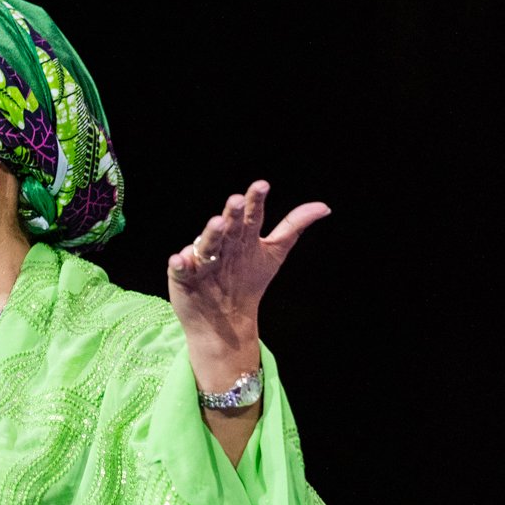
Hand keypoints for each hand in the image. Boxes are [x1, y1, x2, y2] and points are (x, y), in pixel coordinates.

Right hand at [165, 180, 328, 361]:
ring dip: (210, 234)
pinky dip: (180, 264)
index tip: (262, 186)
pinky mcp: (183, 276)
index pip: (250, 214)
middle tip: (237, 201)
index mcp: (242, 236)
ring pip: (207, 244)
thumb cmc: (248, 280)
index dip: (255, 201)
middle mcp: (222, 243)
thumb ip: (293, 226)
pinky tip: (181, 259)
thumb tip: (325, 207)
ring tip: (217, 224)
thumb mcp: (275, 252)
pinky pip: (180, 269)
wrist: (227, 318)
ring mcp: (201, 259)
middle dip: (232, 214)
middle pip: (228, 227)